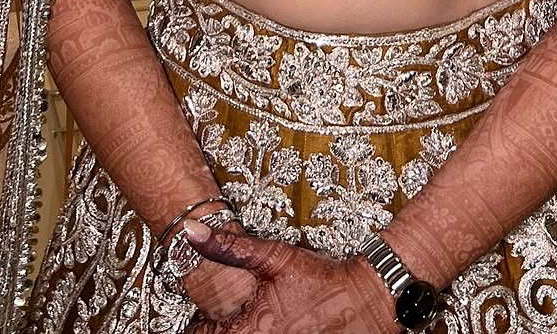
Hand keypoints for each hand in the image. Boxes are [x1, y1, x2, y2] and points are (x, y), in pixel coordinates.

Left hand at [183, 220, 399, 332]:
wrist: (365, 300)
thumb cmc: (322, 281)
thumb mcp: (275, 255)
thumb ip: (229, 246)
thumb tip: (192, 232)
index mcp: (246, 331)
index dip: (202, 319)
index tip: (213, 309)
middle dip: (223, 326)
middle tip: (240, 309)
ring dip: (245, 330)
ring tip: (261, 316)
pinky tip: (279, 324)